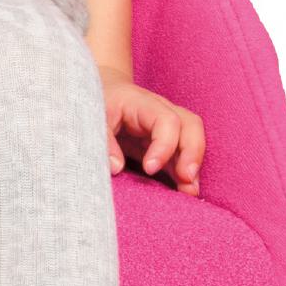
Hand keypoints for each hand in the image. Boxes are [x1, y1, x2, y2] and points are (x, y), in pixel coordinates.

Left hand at [101, 69, 203, 195]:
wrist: (103, 93)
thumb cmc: (97, 103)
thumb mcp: (92, 117)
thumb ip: (104, 141)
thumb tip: (116, 167)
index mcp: (142, 102)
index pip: (166, 120)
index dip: (164, 146)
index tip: (150, 169)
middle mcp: (161, 111)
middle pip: (190, 125)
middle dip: (192, 153)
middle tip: (186, 178)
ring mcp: (167, 125)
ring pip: (192, 141)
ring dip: (193, 167)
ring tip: (190, 192)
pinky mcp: (166, 141)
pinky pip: (182, 155)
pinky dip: (185, 172)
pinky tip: (185, 190)